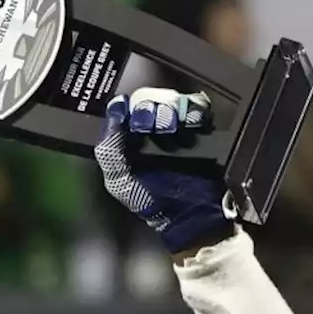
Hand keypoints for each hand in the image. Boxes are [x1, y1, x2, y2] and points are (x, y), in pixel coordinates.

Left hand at [94, 87, 236, 254]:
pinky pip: (199, 106)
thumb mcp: (119, 180)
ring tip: (169, 127)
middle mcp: (151, 127)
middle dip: (146, 108)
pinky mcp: (202, 126)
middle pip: (147, 98)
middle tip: (147, 124)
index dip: (124, 106)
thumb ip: (109, 151)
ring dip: (169, 108)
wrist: (189, 215)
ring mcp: (178, 124)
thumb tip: (111, 116)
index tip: (125, 112)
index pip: (123, 107)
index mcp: (128, 138)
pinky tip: (190, 122)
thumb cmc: (151, 201)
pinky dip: (194, 109)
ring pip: (172, 98)